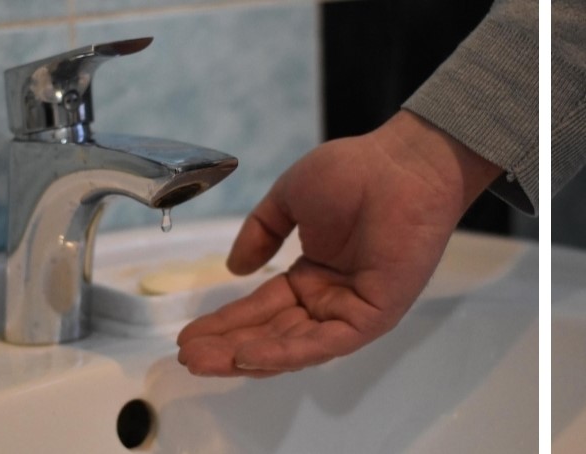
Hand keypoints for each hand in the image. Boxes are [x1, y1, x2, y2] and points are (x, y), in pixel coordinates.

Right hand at [176, 110, 501, 376]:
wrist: (401, 165)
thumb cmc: (352, 174)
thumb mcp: (287, 201)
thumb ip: (259, 234)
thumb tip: (234, 269)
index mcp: (311, 275)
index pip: (261, 307)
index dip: (225, 321)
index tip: (188, 333)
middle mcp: (328, 299)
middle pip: (269, 333)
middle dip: (226, 346)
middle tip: (187, 356)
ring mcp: (349, 311)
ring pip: (290, 345)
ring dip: (245, 355)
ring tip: (203, 361)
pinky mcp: (371, 317)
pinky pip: (321, 343)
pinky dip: (283, 352)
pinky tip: (247, 355)